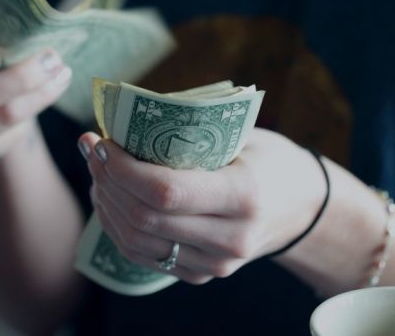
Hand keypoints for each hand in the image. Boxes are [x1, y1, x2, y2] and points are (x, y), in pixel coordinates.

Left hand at [78, 128, 325, 283]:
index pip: (165, 191)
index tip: (102, 141)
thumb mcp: (243, 136)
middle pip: (144, 218)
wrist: (303, 208)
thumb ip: (191, 132)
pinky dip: (117, 226)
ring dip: (106, 204)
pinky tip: (109, 198)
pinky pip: (144, 256)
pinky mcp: (201, 274)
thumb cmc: (270, 160)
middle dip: (107, 181)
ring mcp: (216, 263)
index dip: (122, 168)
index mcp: (244, 195)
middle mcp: (230, 238)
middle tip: (92, 149)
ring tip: (97, 171)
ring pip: (137, 242)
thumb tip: (125, 119)